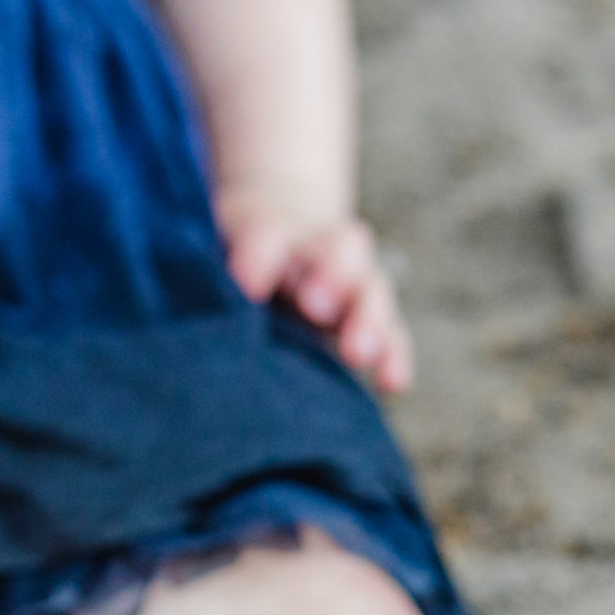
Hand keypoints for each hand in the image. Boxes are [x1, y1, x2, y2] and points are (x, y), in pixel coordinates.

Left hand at [216, 188, 412, 394]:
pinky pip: (390, 332)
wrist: (281, 239)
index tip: (247, 283)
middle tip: (315, 306)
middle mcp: (318, 250)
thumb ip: (221, 274)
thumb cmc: (238, 259)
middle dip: (330, 276)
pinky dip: (392, 355)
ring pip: (369, 289)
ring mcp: (350, 280)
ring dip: (366, 320)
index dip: (259, 256)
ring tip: (357, 353)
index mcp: (270, 231)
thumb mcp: (221, 254)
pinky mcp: (369, 315)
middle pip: (336, 250)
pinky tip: (392, 383)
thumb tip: (224, 296)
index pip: (268, 236)